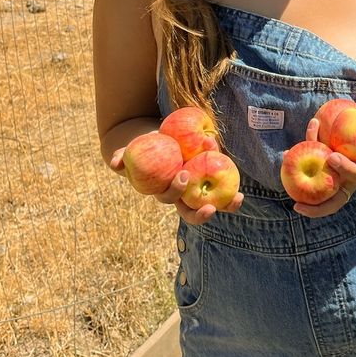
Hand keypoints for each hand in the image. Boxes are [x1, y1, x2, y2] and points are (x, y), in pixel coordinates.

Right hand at [110, 147, 243, 225]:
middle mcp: (181, 195)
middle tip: (210, 206)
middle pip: (191, 211)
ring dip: (224, 205)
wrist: (162, 143)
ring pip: (210, 204)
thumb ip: (122, 157)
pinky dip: (230, 190)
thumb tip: (115, 162)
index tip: (183, 175)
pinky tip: (240, 190)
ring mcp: (197, 191)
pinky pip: (221, 188)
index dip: (176, 191)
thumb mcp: (132, 150)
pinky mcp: (210, 180)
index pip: (169, 197)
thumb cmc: (146, 147)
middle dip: (200, 213)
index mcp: (164, 190)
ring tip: (237, 201)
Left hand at [292, 112, 355, 217]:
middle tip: (297, 168)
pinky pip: (311, 180)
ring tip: (286, 171)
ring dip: (302, 189)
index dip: (344, 169)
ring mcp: (336, 182)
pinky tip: (285, 155)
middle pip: (333, 190)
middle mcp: (348, 182)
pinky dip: (297, 171)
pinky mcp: (326, 176)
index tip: (332, 157)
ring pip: (319, 192)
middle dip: (318, 183)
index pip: (354, 175)